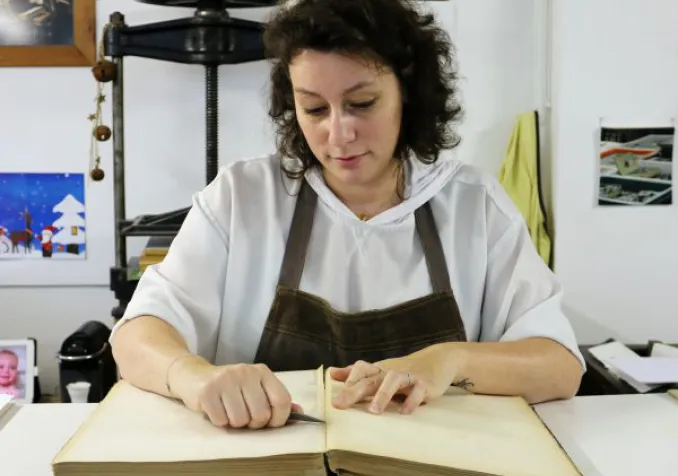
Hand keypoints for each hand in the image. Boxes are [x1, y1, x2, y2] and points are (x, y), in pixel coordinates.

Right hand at [172, 359, 300, 428]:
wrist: (194, 375)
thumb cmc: (230, 387)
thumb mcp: (254, 388)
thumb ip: (275, 399)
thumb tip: (299, 412)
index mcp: (262, 371)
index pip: (282, 400)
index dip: (278, 419)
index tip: (269, 423)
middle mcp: (246, 372)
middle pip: (261, 415)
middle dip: (253, 424)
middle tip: (243, 416)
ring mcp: (226, 379)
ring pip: (240, 420)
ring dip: (235, 423)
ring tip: (228, 411)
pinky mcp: (208, 390)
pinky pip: (221, 421)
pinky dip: (219, 422)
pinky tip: (216, 409)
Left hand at [330, 343, 465, 414]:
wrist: (438, 360)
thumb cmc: (404, 370)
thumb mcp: (380, 371)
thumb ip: (357, 374)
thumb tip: (332, 373)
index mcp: (378, 370)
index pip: (360, 371)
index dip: (347, 382)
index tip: (334, 400)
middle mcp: (390, 371)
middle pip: (370, 379)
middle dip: (354, 391)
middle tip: (340, 404)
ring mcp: (407, 376)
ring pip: (393, 380)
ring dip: (382, 395)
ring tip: (373, 411)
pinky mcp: (424, 383)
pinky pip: (417, 391)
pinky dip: (411, 400)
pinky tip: (404, 412)